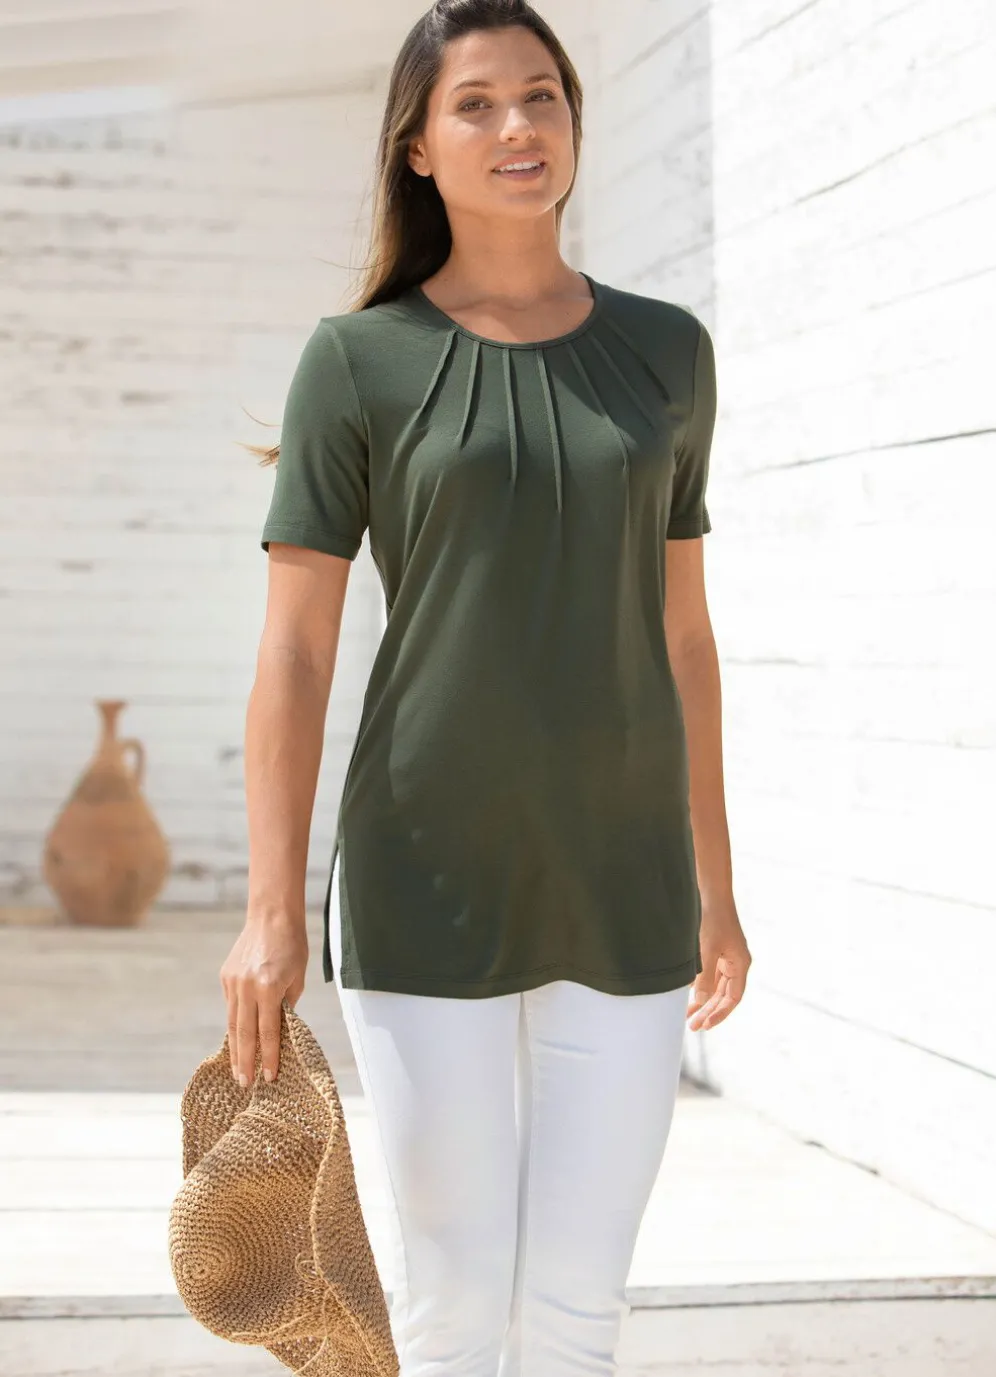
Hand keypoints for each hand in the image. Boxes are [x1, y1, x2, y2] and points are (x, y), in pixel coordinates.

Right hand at [219, 912, 307, 1086]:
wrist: (272, 916)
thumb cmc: (293, 946)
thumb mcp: (297, 978)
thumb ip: (286, 1005)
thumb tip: (278, 1031)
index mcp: (268, 988)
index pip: (268, 1031)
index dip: (268, 1057)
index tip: (268, 1077)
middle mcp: (247, 987)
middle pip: (244, 1033)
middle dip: (245, 1062)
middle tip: (244, 1084)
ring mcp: (233, 982)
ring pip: (232, 1022)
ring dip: (235, 1049)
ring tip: (237, 1071)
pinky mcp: (226, 976)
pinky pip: (231, 1005)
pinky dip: (234, 1024)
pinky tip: (236, 1041)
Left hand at [687, 900, 749, 1031]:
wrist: (709, 892)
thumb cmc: (712, 919)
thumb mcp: (707, 950)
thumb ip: (705, 977)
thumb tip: (702, 1001)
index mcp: (740, 964)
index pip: (732, 998)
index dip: (719, 1014)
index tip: (704, 1025)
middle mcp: (735, 963)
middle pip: (724, 996)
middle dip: (709, 1011)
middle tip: (693, 1026)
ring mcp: (725, 956)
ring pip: (716, 987)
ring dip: (703, 1001)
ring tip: (688, 1016)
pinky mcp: (715, 950)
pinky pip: (710, 976)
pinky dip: (700, 987)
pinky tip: (687, 994)